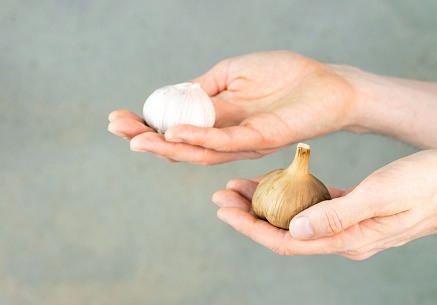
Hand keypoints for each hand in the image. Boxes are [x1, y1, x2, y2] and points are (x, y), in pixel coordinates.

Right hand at [108, 51, 357, 164]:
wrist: (326, 84)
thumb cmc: (283, 76)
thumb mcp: (232, 73)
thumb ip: (202, 88)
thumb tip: (172, 95)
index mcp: (214, 119)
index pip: (172, 126)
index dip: (144, 124)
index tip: (117, 118)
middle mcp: (222, 136)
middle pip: (177, 144)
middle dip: (145, 138)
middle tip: (117, 130)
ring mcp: (239, 142)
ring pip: (195, 150)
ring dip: (163, 146)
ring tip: (135, 140)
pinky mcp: (259, 139)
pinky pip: (223, 142)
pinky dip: (197, 138)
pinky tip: (174, 133)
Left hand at [212, 149, 436, 259]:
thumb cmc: (425, 184)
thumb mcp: (382, 196)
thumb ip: (338, 215)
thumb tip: (294, 231)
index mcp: (346, 240)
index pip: (285, 242)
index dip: (249, 228)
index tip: (223, 211)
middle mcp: (343, 238)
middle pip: (283, 231)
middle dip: (248, 214)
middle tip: (221, 194)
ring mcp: (348, 225)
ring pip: (294, 217)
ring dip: (266, 202)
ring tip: (239, 186)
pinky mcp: (353, 210)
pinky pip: (313, 205)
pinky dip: (291, 193)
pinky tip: (278, 180)